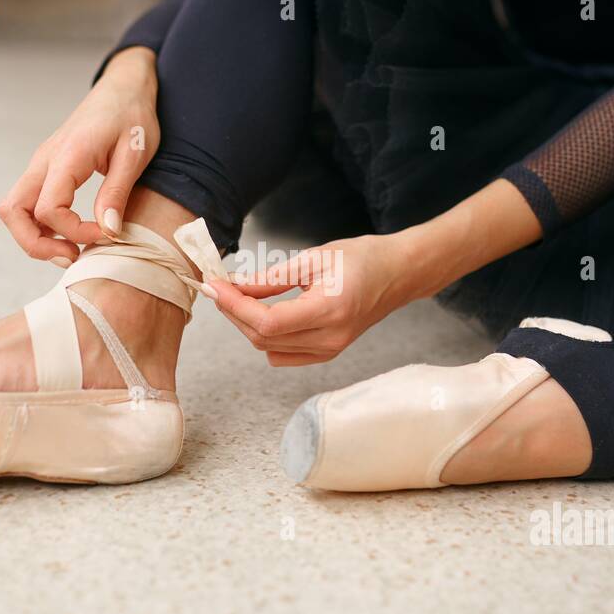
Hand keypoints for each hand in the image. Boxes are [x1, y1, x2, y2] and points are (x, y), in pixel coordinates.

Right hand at [0, 47, 159, 265]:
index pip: (48, 208)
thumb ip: (117, 193)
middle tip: (72, 256)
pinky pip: (29, 203)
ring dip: (35, 237)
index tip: (106, 234)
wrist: (123, 88)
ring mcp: (41, 164)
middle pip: (12, 211)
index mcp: (67, 155)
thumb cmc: (132, 116)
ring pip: (14, 209)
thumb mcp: (135, 154)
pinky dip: (41, 225)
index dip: (73, 232)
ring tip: (72, 250)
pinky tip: (70, 233)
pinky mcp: (46, 169)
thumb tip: (108, 231)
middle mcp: (45, 160)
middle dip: (35, 244)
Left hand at [207, 234, 414, 365]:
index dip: (235, 306)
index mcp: (329, 310)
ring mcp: (329, 350)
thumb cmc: (362, 259)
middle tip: (220, 287)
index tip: (216, 286)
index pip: (267, 322)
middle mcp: (330, 338)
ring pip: (269, 348)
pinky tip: (262, 315)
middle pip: (263, 338)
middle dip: (234, 313)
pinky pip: (283, 355)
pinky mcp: (327, 353)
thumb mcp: (314, 258)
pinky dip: (265, 338)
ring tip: (237, 297)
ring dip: (246, 325)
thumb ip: (272, 276)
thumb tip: (235, 286)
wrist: (396, 275)